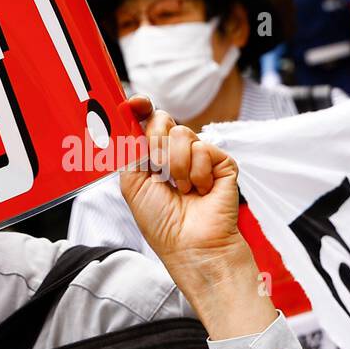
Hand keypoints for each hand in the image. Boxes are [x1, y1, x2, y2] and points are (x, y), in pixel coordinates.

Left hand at [119, 96, 275, 339]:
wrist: (190, 246)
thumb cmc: (162, 224)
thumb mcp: (133, 184)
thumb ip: (129, 150)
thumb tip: (126, 119)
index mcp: (154, 158)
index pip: (148, 121)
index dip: (141, 108)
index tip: (136, 103)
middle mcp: (177, 154)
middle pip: (163, 121)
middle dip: (156, 145)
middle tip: (159, 173)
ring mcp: (201, 157)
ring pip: (183, 134)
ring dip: (176, 166)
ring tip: (183, 191)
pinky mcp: (223, 163)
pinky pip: (204, 148)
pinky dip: (197, 173)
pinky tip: (201, 191)